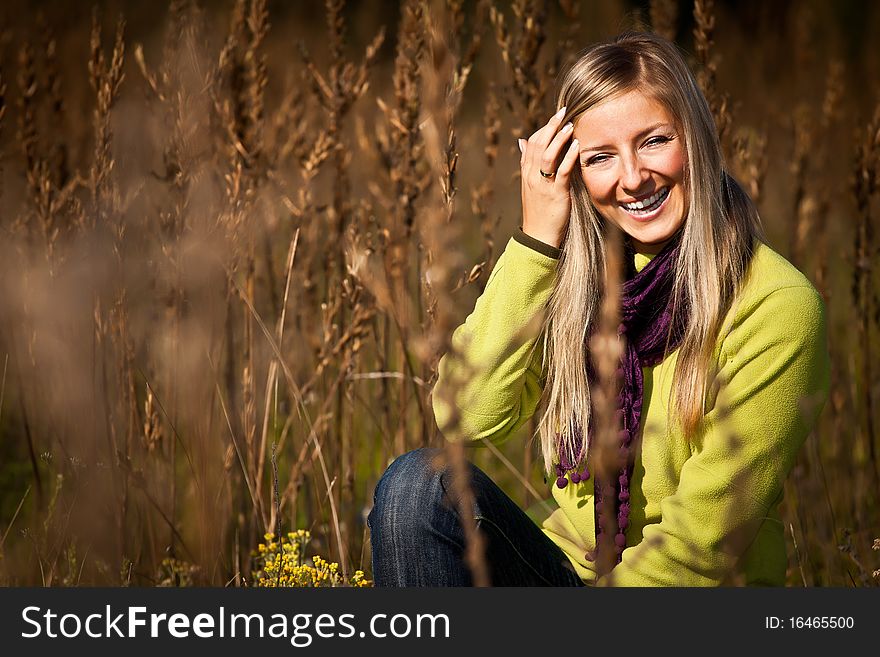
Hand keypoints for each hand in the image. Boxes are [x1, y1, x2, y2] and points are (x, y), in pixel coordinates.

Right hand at [518, 106, 579, 248]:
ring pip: (546, 155)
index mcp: (526, 173)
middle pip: (537, 144)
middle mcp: (531, 176)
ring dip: (558, 139)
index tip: (557, 117)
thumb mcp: (532, 185)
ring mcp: (542, 185)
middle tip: (564, 112)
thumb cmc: (540, 212)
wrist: (538, 237)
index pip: (531, 144)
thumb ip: (529, 164)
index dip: (543, 129)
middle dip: (551, 127)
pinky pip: (561, 172)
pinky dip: (568, 157)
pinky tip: (576, 147)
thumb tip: (522, 142)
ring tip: (570, 126)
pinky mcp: (555, 194)